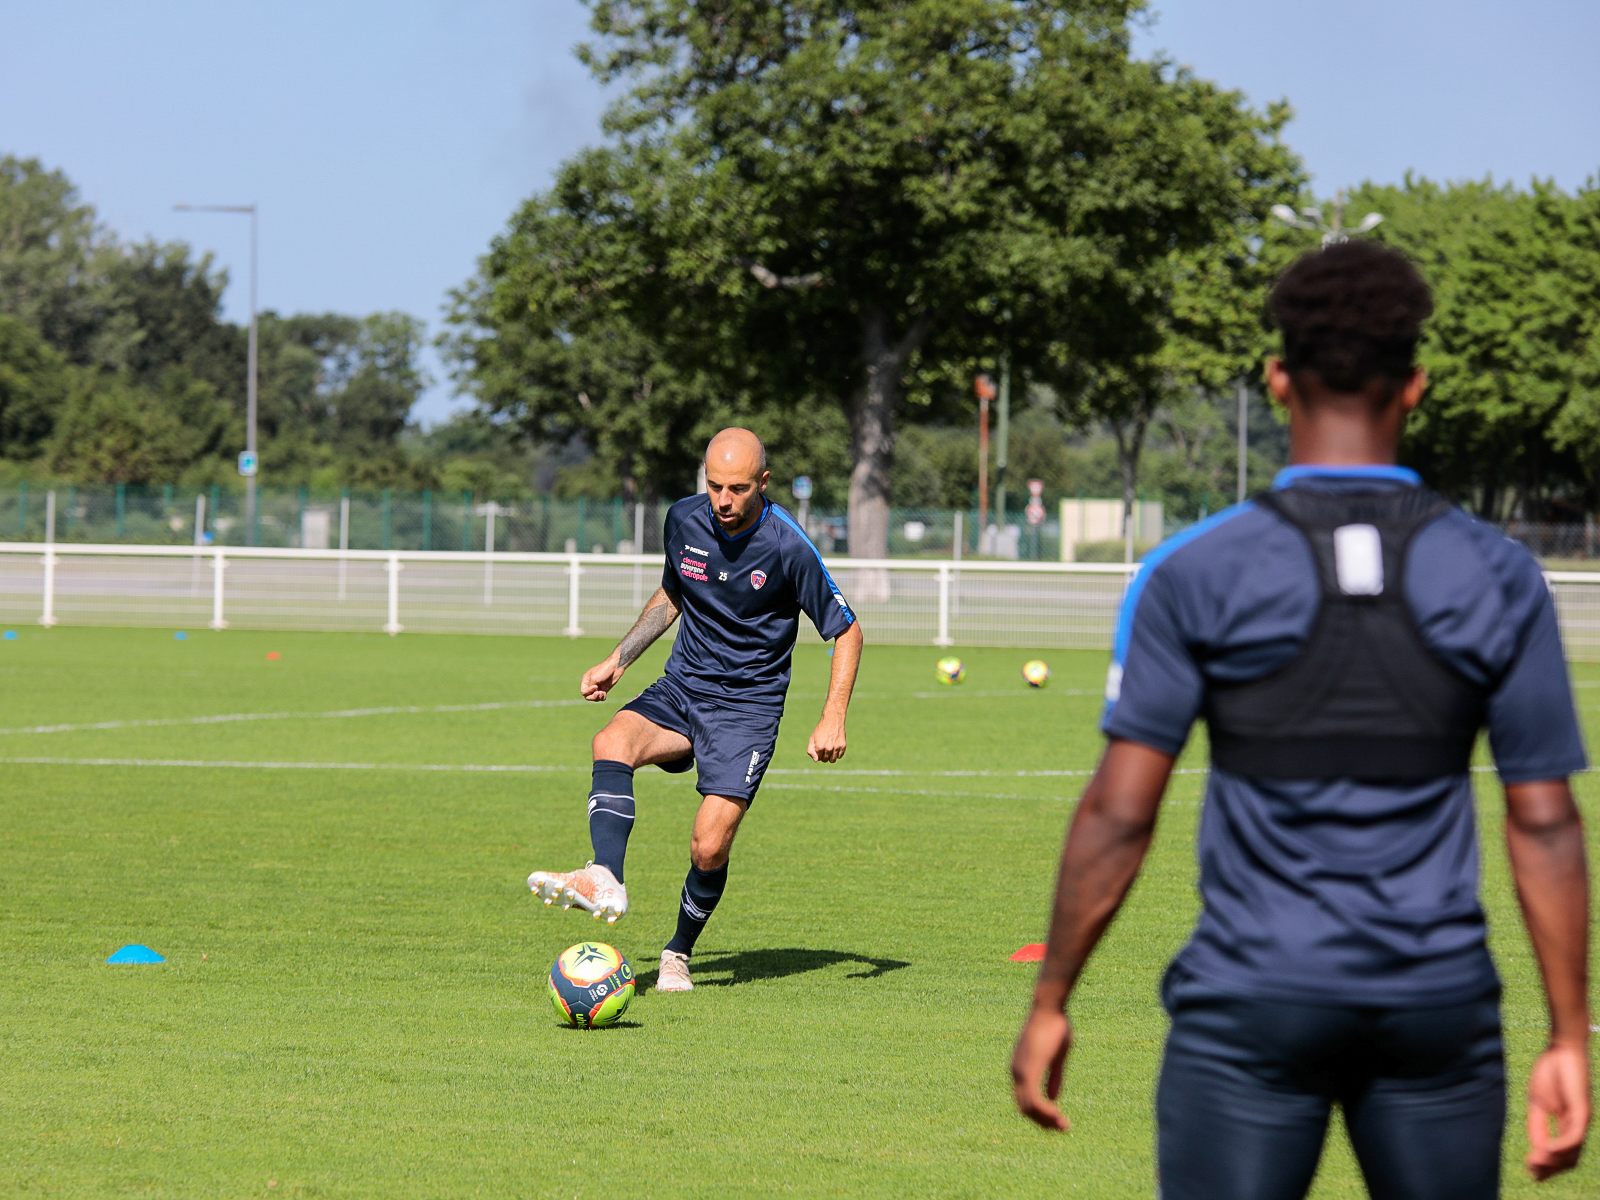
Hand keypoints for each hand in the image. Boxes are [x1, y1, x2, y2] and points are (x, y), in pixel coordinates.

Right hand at [580, 656, 624, 701]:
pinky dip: (602, 697)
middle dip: (593, 697)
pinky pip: (601, 697)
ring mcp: (598, 687)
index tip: (596, 686)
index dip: (588, 692)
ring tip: (603, 693)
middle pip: (588, 696)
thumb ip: (589, 687)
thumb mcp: (594, 678)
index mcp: (586, 680)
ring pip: (594, 698)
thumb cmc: (603, 670)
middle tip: (599, 693)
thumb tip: (588, 695)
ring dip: (598, 698)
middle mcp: (590, 684)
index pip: (583, 692)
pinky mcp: (604, 689)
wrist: (615, 667)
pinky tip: (604, 694)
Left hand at [807, 714, 846, 761]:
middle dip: (824, 756)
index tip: (819, 748)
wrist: (833, 719)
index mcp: (820, 747)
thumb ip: (811, 751)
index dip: (818, 754)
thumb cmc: (821, 729)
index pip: (818, 759)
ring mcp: (836, 747)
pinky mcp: (843, 746)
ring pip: (833, 760)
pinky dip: (837, 754)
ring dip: (831, 756)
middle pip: (825, 760)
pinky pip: (840, 756)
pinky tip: (835, 746)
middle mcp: (829, 748)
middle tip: (824, 748)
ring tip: (830, 748)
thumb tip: (816, 760)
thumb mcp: (812, 738)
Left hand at [1012, 1004, 1073, 1131]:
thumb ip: (1054, 1077)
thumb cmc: (1055, 1025)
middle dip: (1043, 1121)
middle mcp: (1016, 1071)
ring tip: (1063, 1126)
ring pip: (1028, 1108)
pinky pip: (1034, 1101)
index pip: (1025, 1099)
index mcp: (1021, 1067)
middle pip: (1025, 1108)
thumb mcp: (1056, 1056)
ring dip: (1046, 1120)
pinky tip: (1058, 1115)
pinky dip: (1045, 1112)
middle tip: (1062, 1128)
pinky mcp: (1028, 1070)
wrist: (1048, 1006)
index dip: (1041, 1113)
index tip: (1059, 1120)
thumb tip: (1054, 1098)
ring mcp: (1020, 1071)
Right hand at [1526, 1040, 1589, 1180]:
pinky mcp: (1582, 1112)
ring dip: (1554, 1162)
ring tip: (1536, 1163)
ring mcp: (1582, 1121)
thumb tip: (1537, 1150)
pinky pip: (1574, 1136)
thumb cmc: (1550, 1072)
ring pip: (1573, 1153)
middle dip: (1550, 1170)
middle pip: (1569, 1160)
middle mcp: (1578, 1127)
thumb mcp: (1538, 1104)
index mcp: (1567, 1125)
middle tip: (1532, 1173)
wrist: (1561, 1049)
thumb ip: (1537, 1126)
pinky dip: (1560, 1146)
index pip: (1562, 1154)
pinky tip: (1547, 1149)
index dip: (1547, 1166)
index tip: (1530, 1171)